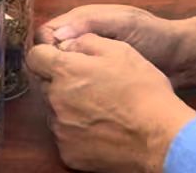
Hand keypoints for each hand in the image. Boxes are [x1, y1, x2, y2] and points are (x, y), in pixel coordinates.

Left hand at [28, 34, 195, 172]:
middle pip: (46, 86)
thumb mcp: (121, 51)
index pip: (35, 57)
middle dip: (62, 83)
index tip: (60, 60)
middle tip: (92, 86)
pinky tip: (102, 130)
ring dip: (70, 108)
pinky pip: (66, 137)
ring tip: (101, 110)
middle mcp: (55, 100)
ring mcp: (60, 130)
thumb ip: (86, 41)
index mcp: (65, 71)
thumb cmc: (143, 90)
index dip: (47, 56)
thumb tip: (67, 44)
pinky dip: (78, 133)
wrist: (160, 137)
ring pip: (56, 112)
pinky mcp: (68, 153)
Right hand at [39, 5, 189, 84]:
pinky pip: (76, 85)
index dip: (44, 49)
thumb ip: (92, 24)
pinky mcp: (98, 79)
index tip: (48, 67)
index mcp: (82, 20)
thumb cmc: (154, 36)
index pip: (47, 33)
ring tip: (66, 98)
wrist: (180, 59)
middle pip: (50, 54)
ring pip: (61, 72)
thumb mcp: (124, 24)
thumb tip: (56, 35)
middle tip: (55, 87)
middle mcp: (80, 39)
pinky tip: (77, 104)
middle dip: (50, 69)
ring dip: (61, 82)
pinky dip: (74, 92)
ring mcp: (89, 60)